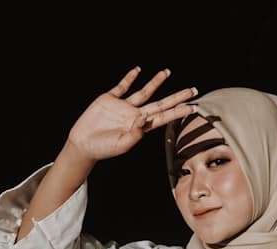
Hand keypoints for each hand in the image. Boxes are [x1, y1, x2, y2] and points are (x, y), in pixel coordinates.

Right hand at [67, 66, 196, 161]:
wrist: (82, 144)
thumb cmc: (103, 149)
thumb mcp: (122, 145)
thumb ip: (135, 133)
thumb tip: (145, 117)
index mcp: (141, 127)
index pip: (165, 117)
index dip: (179, 112)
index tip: (194, 106)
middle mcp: (135, 115)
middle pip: (161, 103)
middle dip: (177, 97)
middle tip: (193, 90)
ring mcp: (123, 106)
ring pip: (144, 92)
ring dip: (156, 82)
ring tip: (167, 72)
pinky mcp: (109, 99)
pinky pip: (122, 86)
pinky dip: (129, 77)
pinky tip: (137, 70)